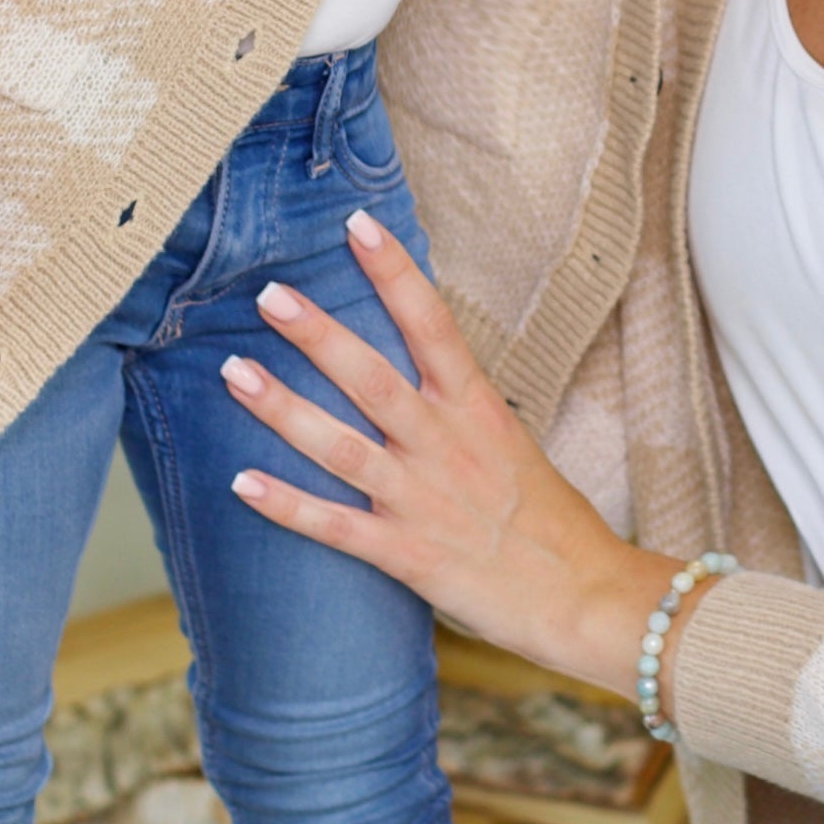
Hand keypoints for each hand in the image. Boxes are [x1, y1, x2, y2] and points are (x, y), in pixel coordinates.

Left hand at [222, 211, 684, 699]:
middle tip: (268, 295)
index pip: (432, 325)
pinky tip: (241, 483)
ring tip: (234, 373)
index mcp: (477, 411)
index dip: (393, 273)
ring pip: (342, 445)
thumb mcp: (514, 450)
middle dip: (318, 335)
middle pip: (372, 378)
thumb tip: (427, 387)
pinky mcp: (409, 555)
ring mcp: (423, 499)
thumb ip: (463, 418)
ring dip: (284, 409)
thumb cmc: (555, 526)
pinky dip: (288, 506)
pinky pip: (337, 527)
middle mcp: (446, 446)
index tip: (356, 227)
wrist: (589, 597)